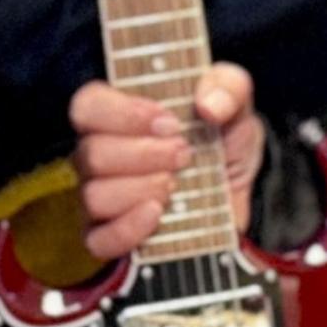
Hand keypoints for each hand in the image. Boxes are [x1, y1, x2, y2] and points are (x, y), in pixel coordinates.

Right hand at [71, 63, 263, 261]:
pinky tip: (158, 214)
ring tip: (175, 185)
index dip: (122, 114)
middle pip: (92, 154)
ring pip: (95, 196)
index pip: (88, 106)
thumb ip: (229, 87)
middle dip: (144, 155)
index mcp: (119, 115)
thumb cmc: (223, 145)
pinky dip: (128, 228)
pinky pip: (99, 240)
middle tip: (183, 155)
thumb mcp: (236, 107)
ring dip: (141, 190)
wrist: (238, 197)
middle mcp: (102, 155)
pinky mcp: (113, 237)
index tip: (168, 123)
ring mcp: (103, 199)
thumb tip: (209, 103)